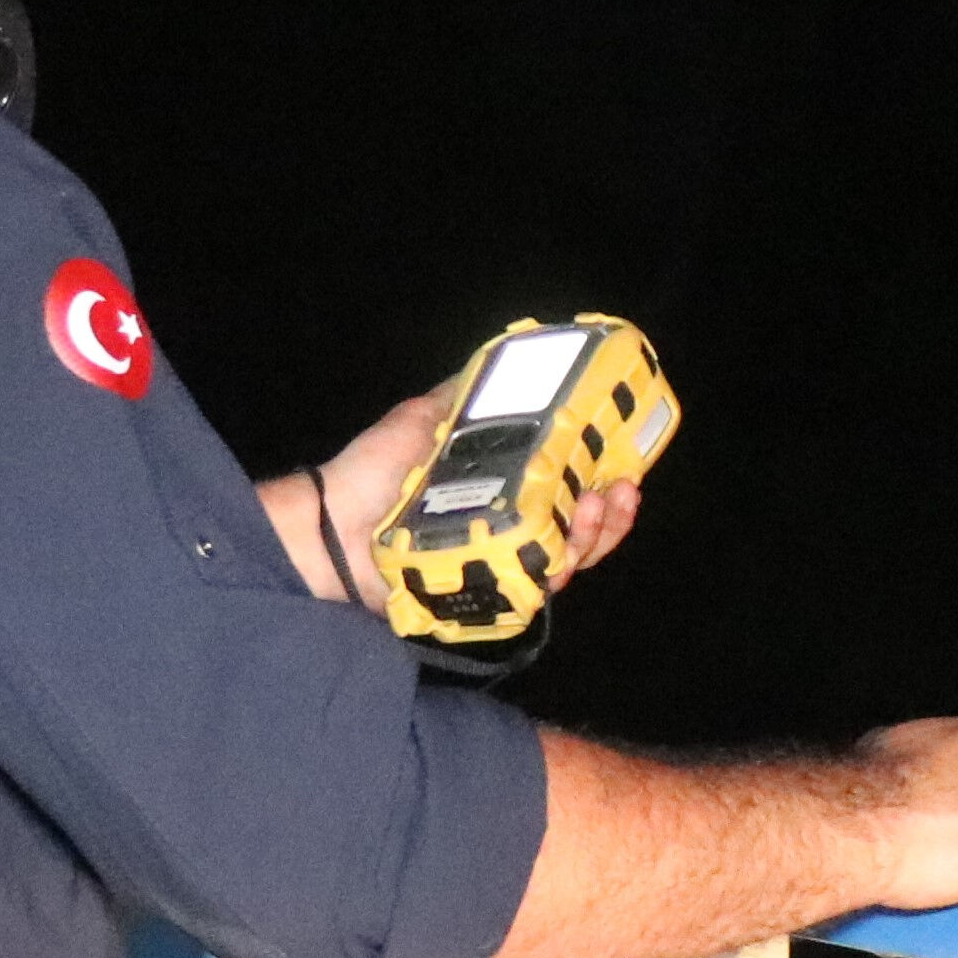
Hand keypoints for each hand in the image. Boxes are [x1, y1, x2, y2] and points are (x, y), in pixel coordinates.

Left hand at [264, 378, 651, 606]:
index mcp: (504, 494)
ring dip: (595, 536)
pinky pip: (533, 590)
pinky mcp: (483, 596)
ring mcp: (497, 567)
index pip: (570, 493)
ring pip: (568, 562)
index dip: (605, 479)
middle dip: (614, 514)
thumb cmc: (375, 473)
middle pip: (583, 534)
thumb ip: (467, 398)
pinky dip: (557, 570)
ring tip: (600, 505)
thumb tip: (507, 362)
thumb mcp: (427, 419)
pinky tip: (565, 548)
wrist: (330, 525)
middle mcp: (508, 534)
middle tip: (622, 486)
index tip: (627, 459)